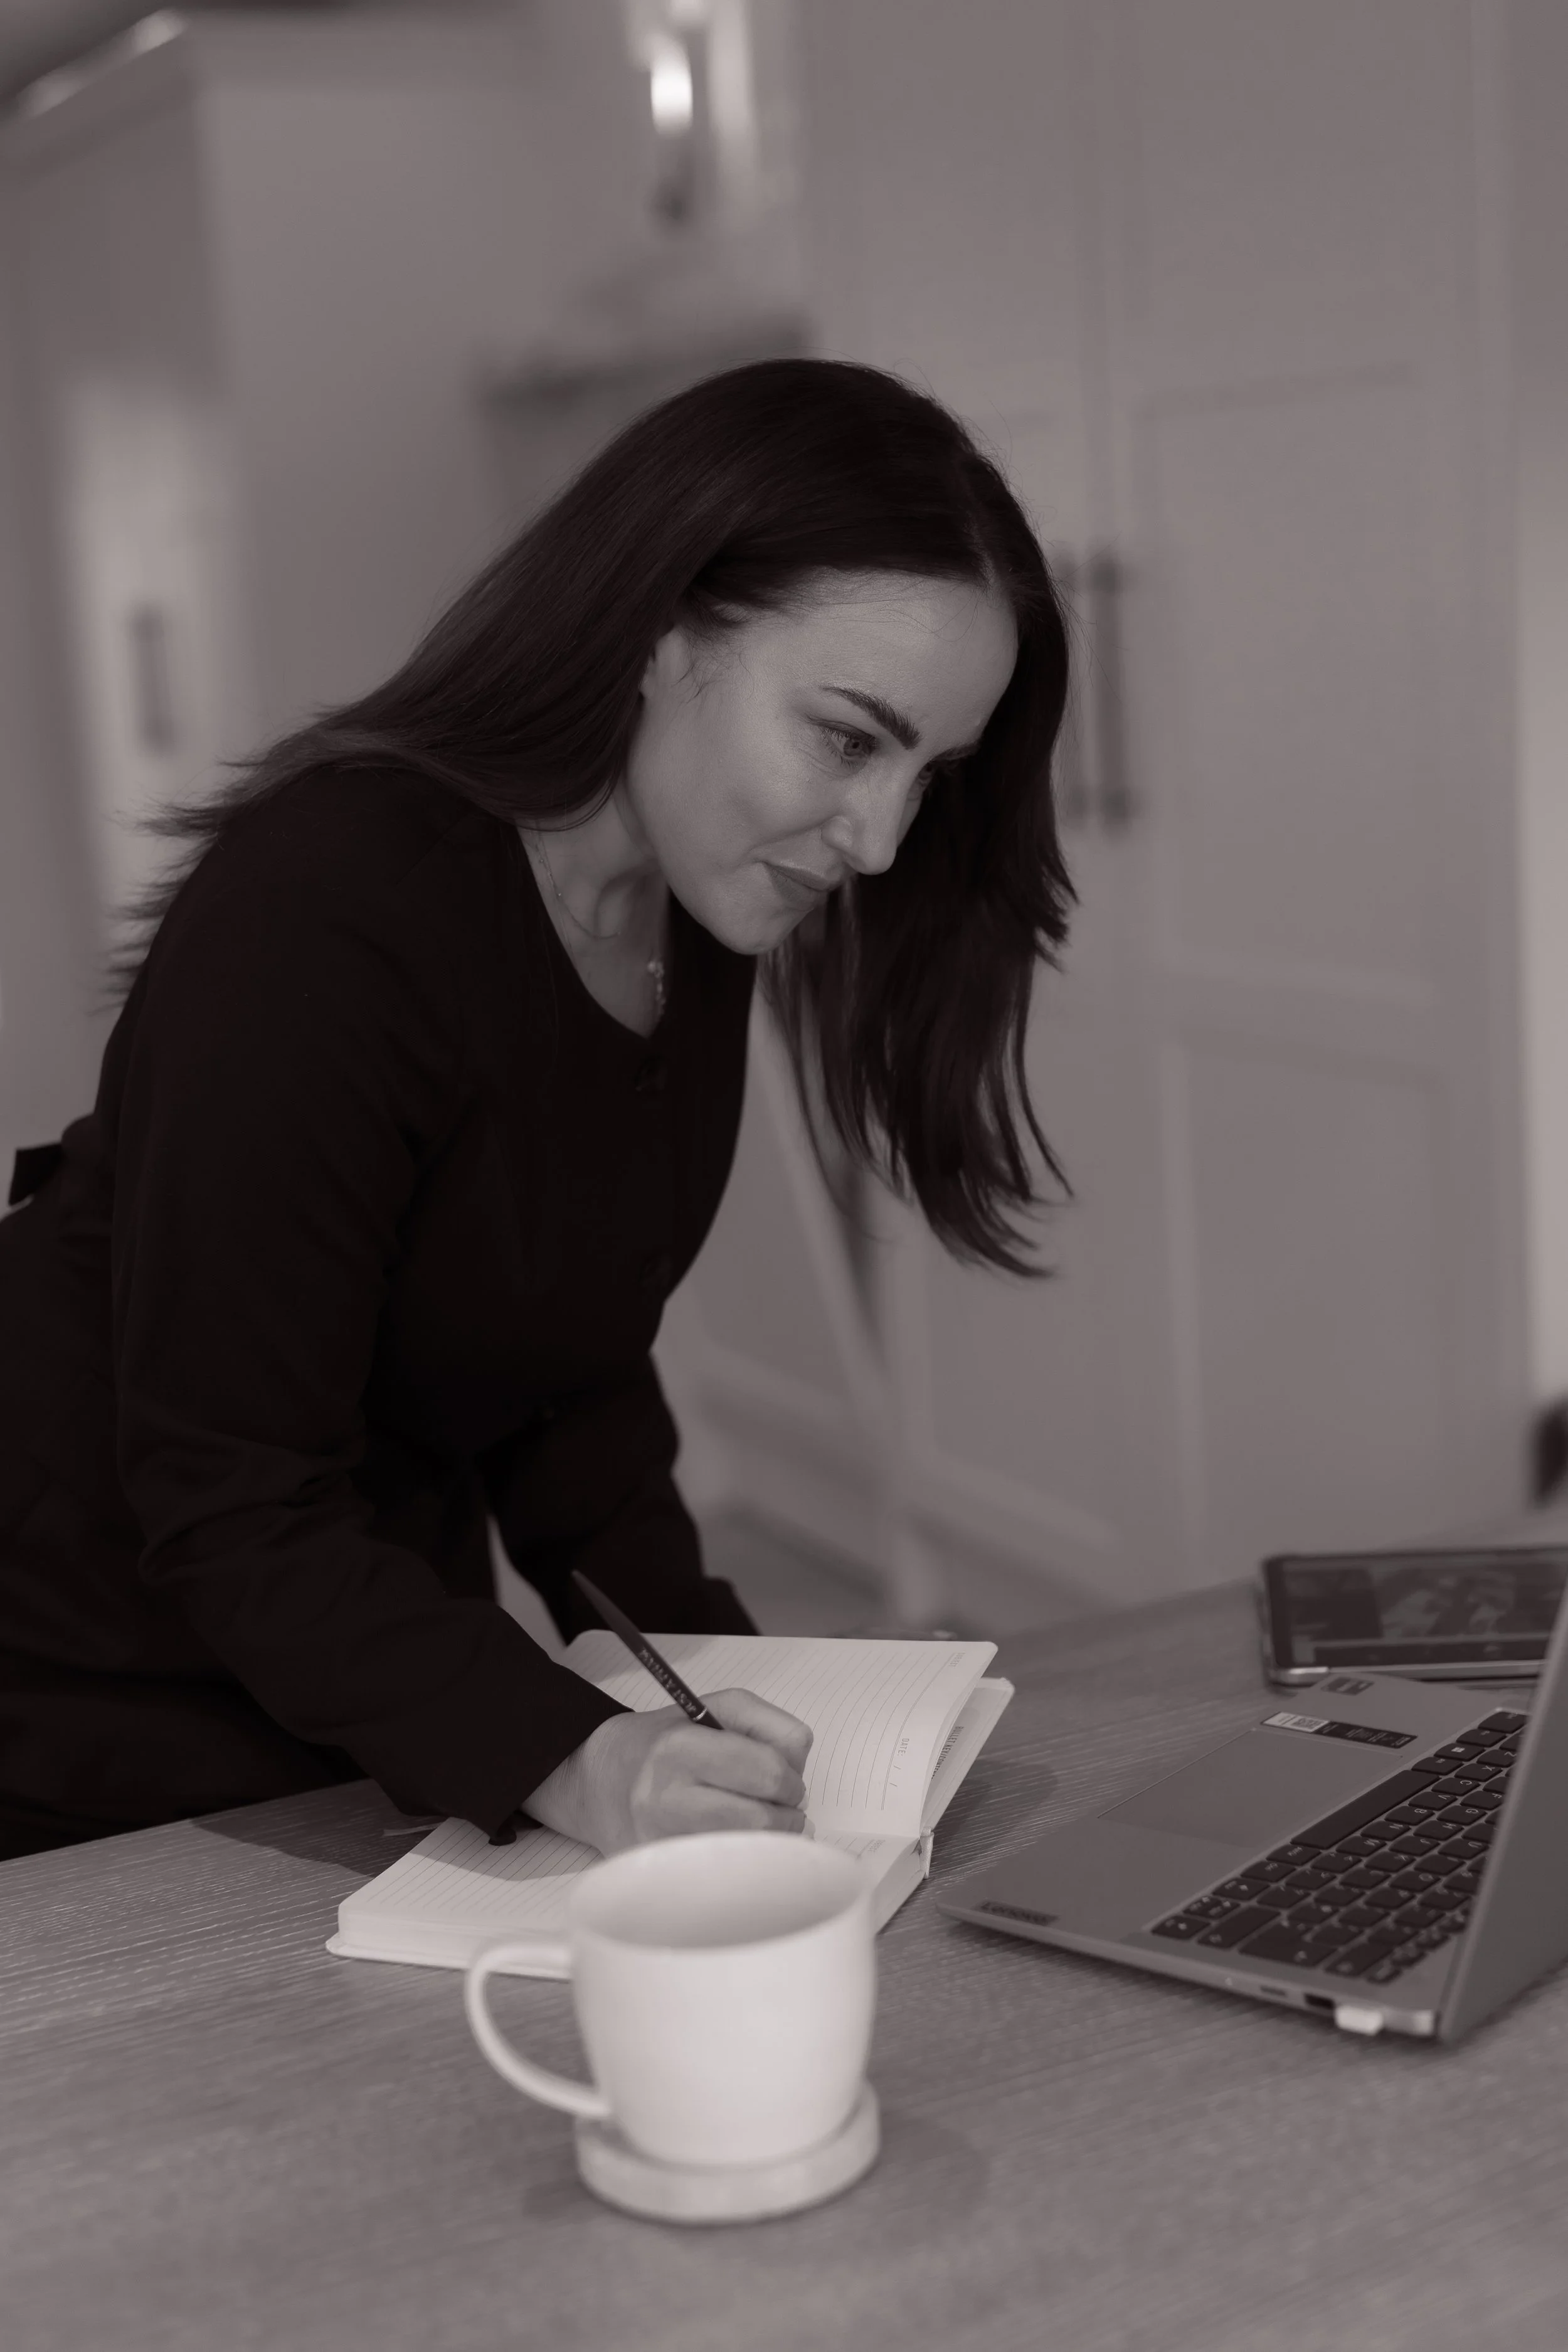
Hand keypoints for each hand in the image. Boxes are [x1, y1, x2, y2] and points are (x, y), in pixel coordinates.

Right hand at [522, 1688, 812, 1856]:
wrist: (602, 1780)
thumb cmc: (668, 1741)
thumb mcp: (719, 1707)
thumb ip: (772, 1726)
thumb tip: (799, 1771)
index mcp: (680, 1748)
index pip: (767, 1771)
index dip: (790, 1778)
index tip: (785, 1780)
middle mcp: (665, 1798)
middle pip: (762, 1822)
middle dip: (786, 1814)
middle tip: (779, 1806)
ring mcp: (661, 1843)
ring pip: (748, 1856)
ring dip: (771, 1843)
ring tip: (761, 1824)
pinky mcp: (662, 1875)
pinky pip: (727, 1878)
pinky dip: (746, 1862)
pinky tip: (738, 1844)